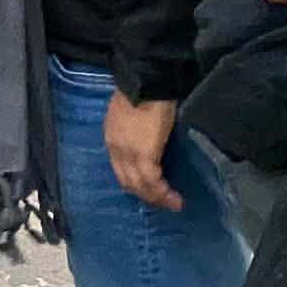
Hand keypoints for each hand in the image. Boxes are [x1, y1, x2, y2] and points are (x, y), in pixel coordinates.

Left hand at [103, 92, 181, 210]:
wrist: (147, 82)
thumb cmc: (144, 93)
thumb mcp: (132, 115)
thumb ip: (136, 131)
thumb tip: (150, 140)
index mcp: (112, 138)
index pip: (120, 169)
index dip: (135, 183)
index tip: (150, 191)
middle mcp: (116, 149)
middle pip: (128, 181)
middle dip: (146, 195)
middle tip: (163, 203)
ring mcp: (128, 153)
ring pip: (139, 185)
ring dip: (156, 198)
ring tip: (172, 204)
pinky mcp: (144, 154)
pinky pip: (152, 181)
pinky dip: (163, 192)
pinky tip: (174, 198)